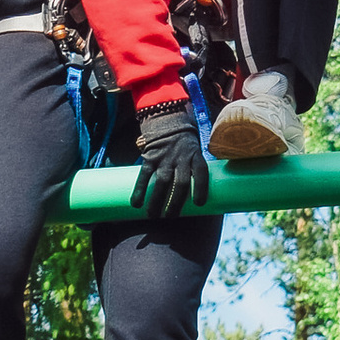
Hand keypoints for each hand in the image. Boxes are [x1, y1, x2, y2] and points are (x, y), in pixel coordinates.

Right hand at [131, 97, 207, 221]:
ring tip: (153, 216)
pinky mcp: (150, 157)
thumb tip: (202, 196)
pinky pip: (144, 175)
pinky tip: (136, 204)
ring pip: (161, 182)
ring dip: (157, 201)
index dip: (201, 188)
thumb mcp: (196, 152)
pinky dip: (139, 190)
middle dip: (175, 203)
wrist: (168, 120)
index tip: (199, 204)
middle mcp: (181, 158)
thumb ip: (195, 171)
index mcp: (196, 156)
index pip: (201, 173)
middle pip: (180, 183)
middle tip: (170, 218)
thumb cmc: (185, 144)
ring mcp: (164, 158)